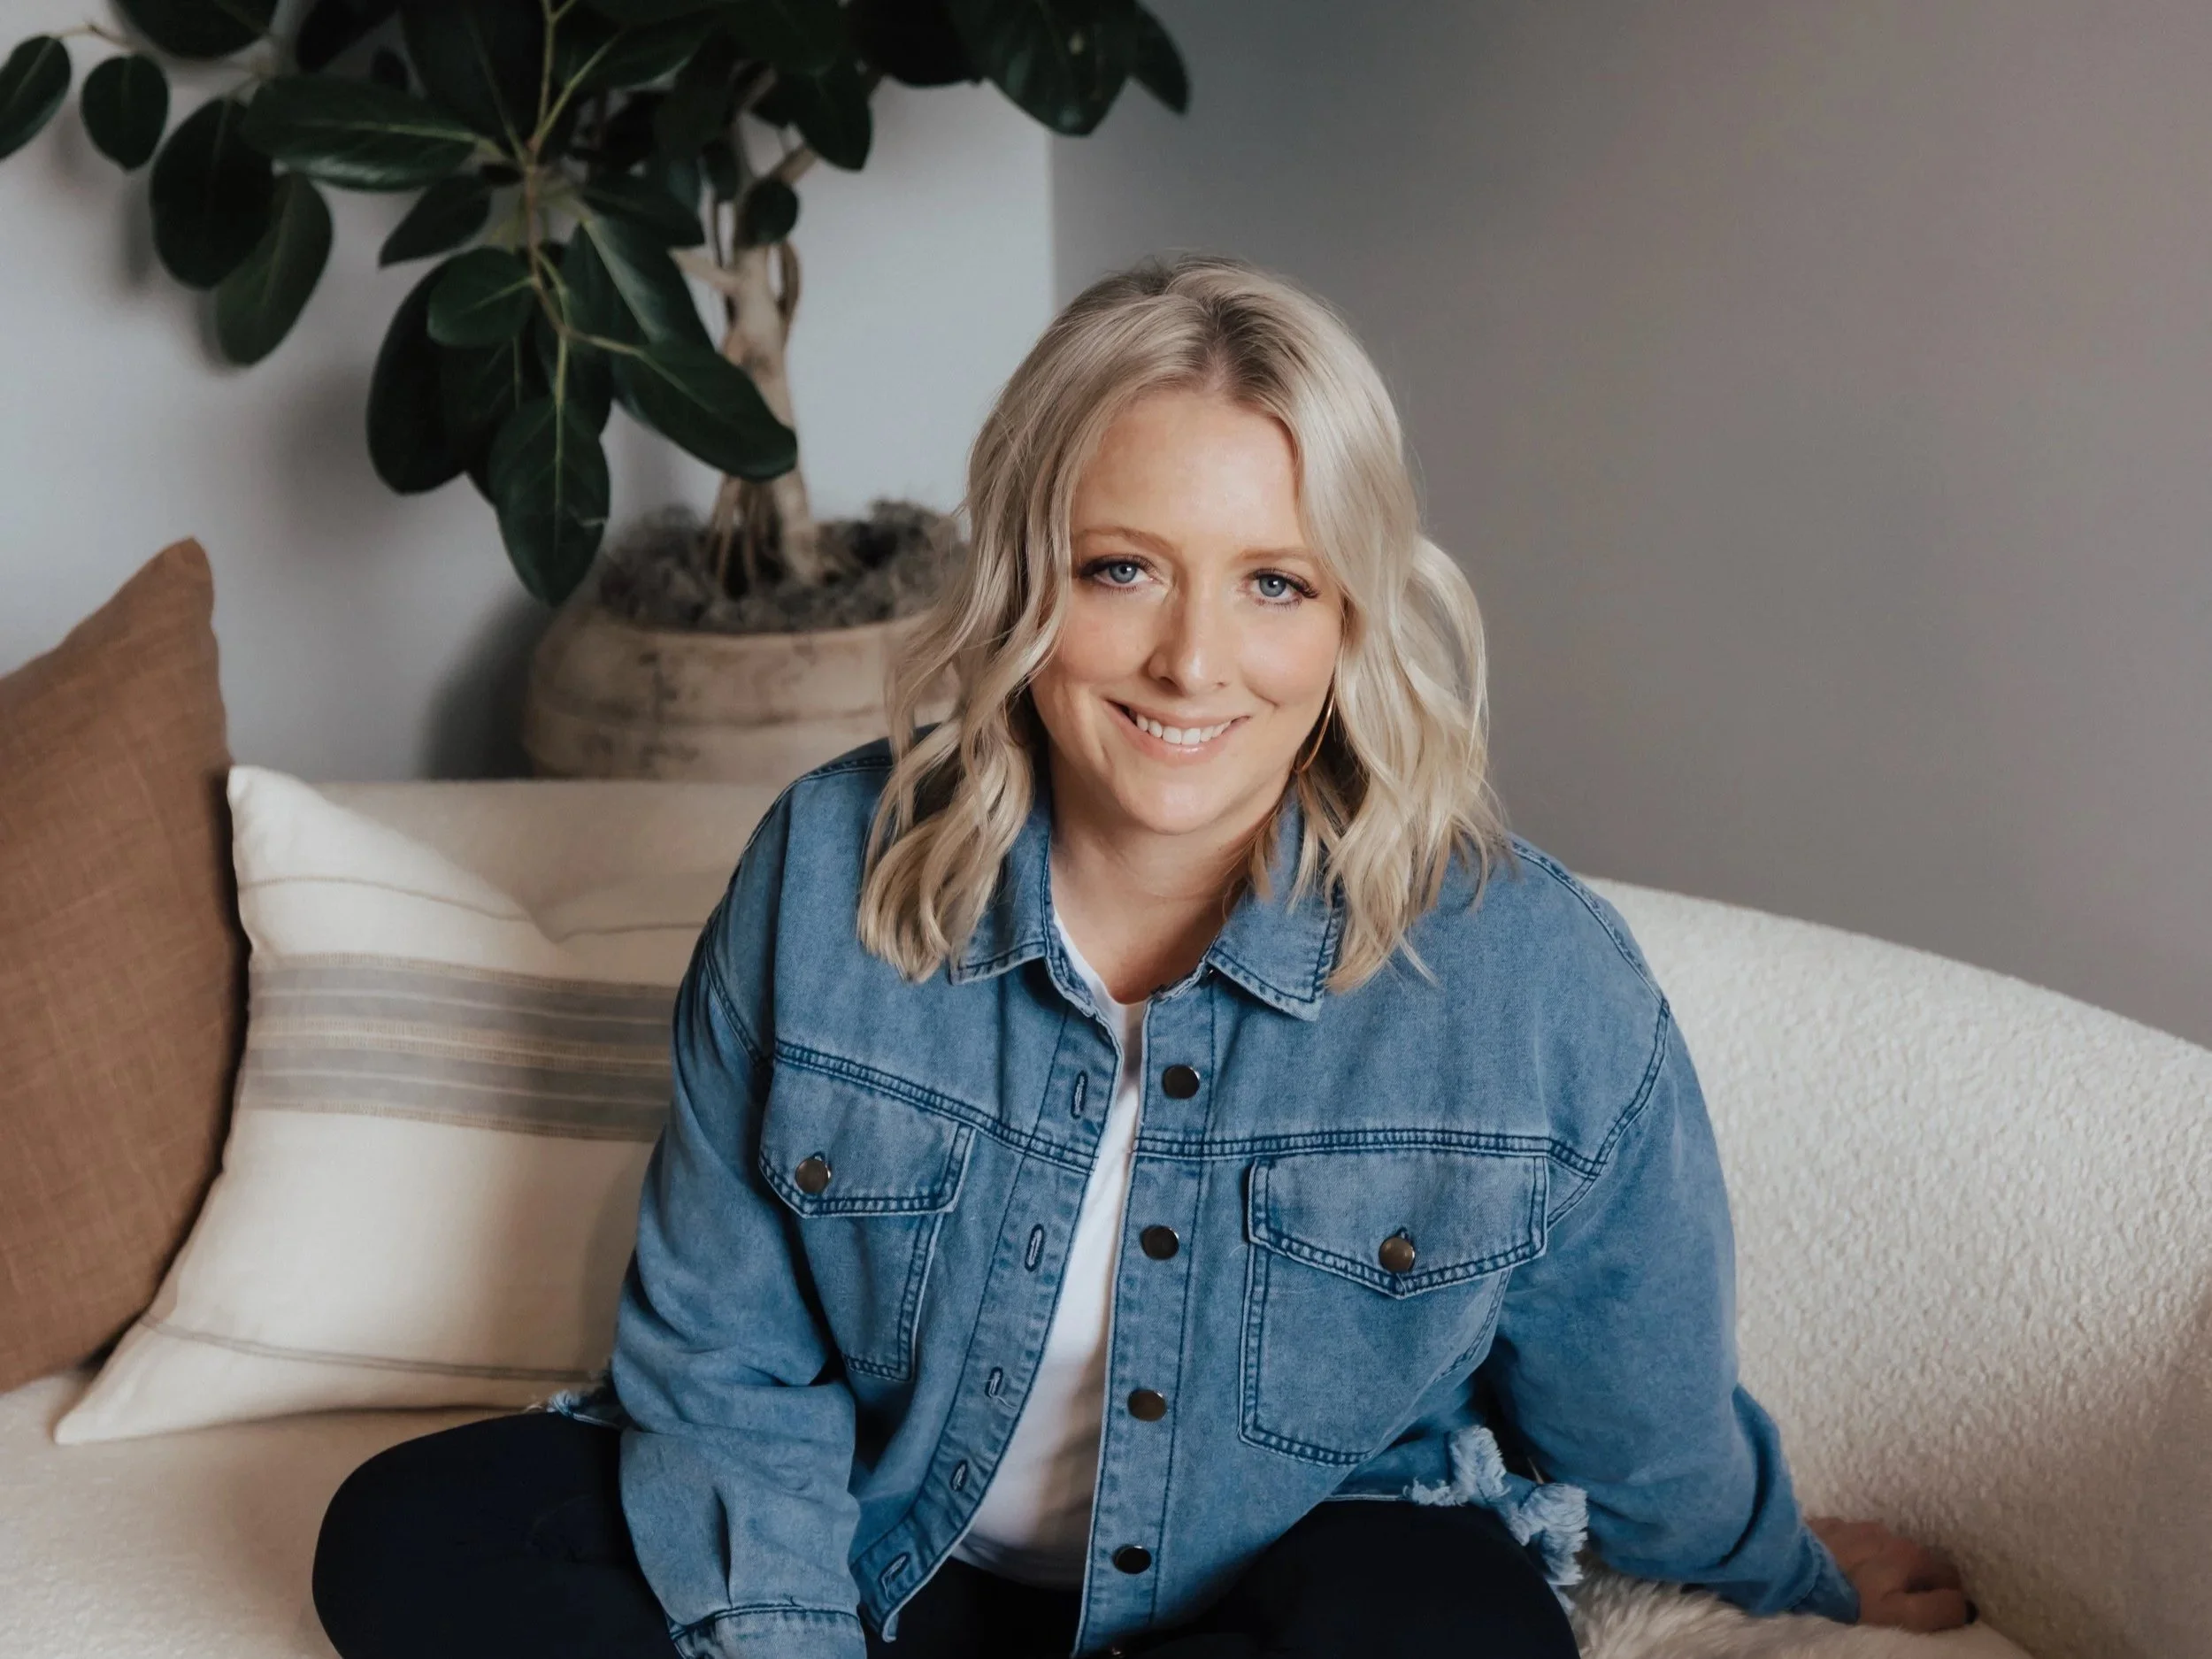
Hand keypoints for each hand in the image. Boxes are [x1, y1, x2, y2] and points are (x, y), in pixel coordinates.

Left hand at [1807, 1515, 1974, 1631]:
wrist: (1787, 1564)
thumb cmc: (1846, 1595)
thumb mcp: (1897, 1613)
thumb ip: (1935, 1610)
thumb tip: (1966, 1606)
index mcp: (1910, 1554)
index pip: (1946, 1573)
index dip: (1946, 1594)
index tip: (1933, 1608)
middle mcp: (1887, 1532)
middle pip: (1915, 1559)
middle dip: (1914, 1578)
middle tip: (1897, 1600)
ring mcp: (1854, 1525)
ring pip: (1882, 1547)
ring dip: (1882, 1564)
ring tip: (1866, 1584)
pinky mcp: (1826, 1525)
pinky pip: (1851, 1540)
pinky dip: (1853, 1554)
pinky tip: (1839, 1567)